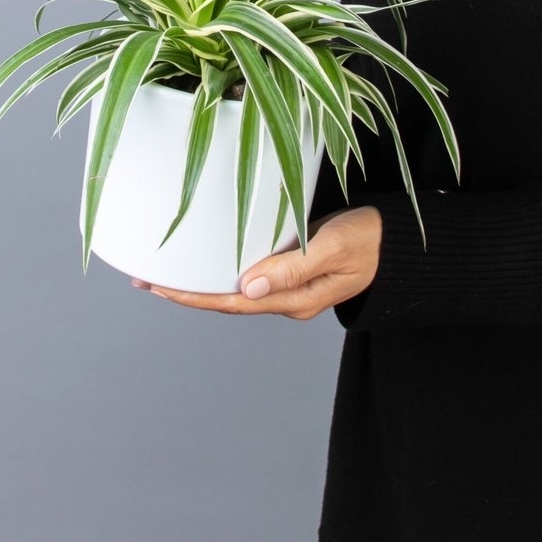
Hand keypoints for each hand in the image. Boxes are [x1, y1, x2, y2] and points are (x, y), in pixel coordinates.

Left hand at [132, 205, 381, 318]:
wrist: (399, 241)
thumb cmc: (371, 239)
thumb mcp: (335, 248)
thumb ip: (295, 267)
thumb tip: (248, 286)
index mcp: (294, 298)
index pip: (233, 301)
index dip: (194, 296)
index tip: (160, 286)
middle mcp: (285, 297)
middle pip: (225, 300)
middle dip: (184, 292)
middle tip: (142, 278)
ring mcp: (287, 285)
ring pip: (232, 288)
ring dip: (197, 282)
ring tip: (160, 272)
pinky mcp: (288, 267)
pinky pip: (246, 274)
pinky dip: (218, 268)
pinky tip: (202, 259)